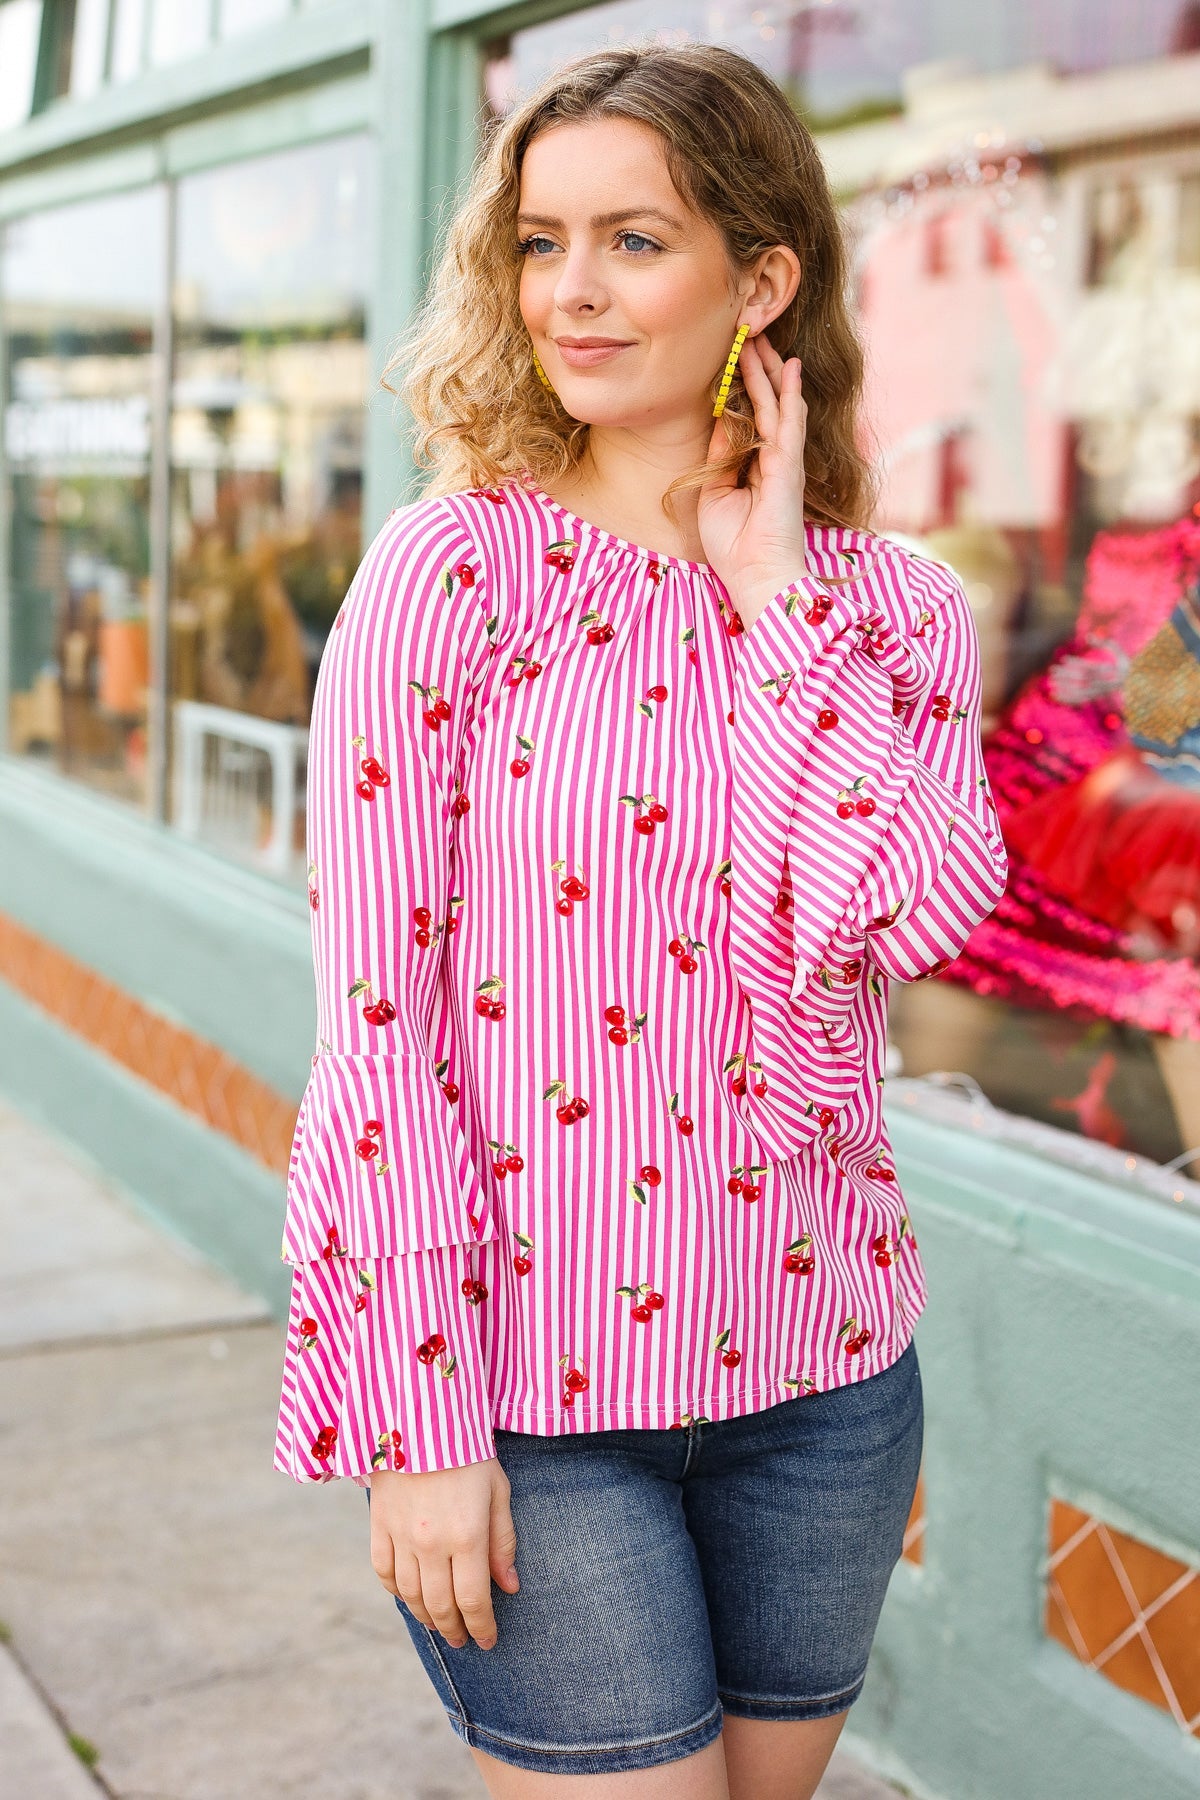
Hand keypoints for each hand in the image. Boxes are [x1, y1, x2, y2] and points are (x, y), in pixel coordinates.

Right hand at [370, 1455, 518, 1650]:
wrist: (421, 1416)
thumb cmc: (469, 1452)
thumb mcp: (498, 1491)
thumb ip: (503, 1542)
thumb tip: (509, 1587)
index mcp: (468, 1536)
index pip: (474, 1601)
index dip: (482, 1628)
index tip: (488, 1640)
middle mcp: (432, 1543)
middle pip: (441, 1606)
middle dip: (455, 1630)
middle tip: (463, 1640)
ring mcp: (401, 1536)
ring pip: (411, 1596)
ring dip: (426, 1617)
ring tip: (440, 1624)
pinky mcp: (379, 1525)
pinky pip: (384, 1572)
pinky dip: (397, 1591)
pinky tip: (410, 1596)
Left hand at [696, 332, 809, 628]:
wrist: (755, 577)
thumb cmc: (734, 547)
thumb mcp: (714, 495)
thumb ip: (719, 458)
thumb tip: (721, 421)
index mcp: (754, 468)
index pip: (746, 419)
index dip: (737, 390)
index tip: (727, 360)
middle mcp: (773, 459)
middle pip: (763, 404)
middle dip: (754, 370)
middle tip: (745, 334)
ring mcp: (784, 461)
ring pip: (775, 405)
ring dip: (767, 370)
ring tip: (759, 337)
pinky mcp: (789, 466)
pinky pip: (788, 422)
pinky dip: (789, 393)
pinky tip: (790, 367)